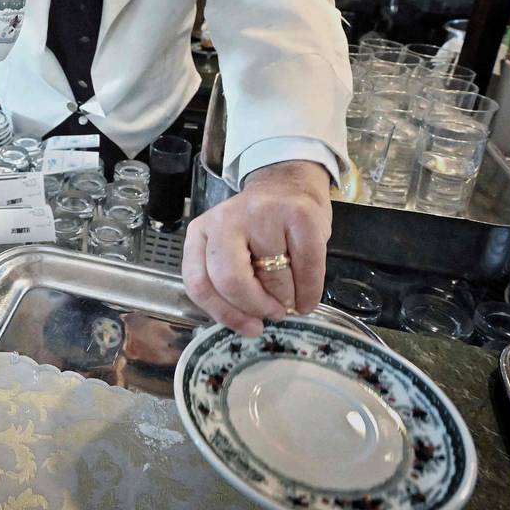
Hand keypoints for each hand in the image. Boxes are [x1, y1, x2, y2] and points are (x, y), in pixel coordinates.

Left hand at [181, 160, 332, 335]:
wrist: (287, 183)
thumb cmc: (256, 227)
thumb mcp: (228, 249)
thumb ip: (226, 283)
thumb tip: (250, 325)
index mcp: (201, 233)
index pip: (200, 284)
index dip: (225, 314)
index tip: (250, 327)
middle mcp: (226, 220)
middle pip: (231, 282)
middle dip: (256, 308)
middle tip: (273, 314)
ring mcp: (263, 214)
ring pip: (274, 279)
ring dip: (288, 301)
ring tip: (291, 300)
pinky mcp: (299, 215)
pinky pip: (307, 269)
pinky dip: (310, 292)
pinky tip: (307, 298)